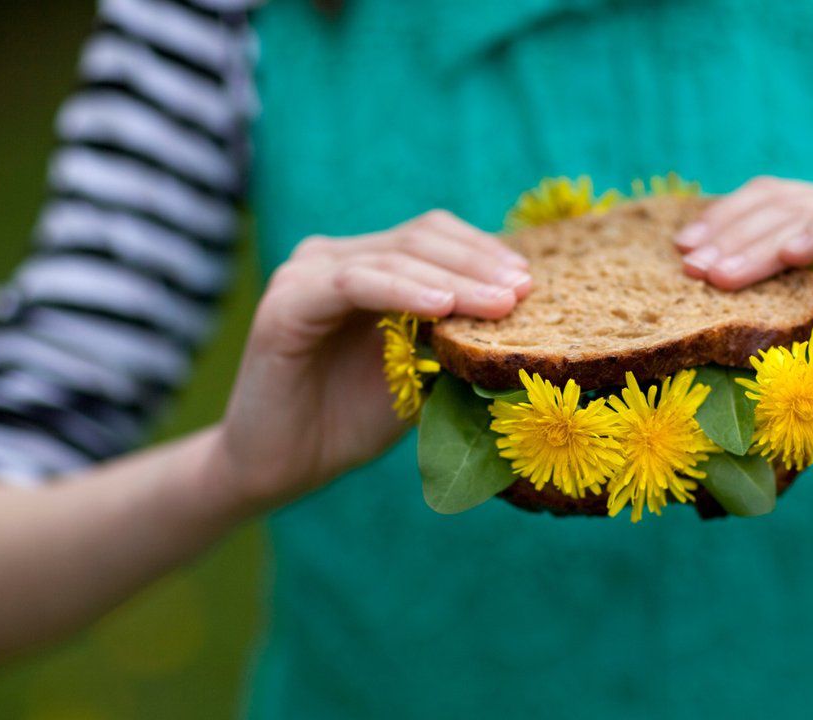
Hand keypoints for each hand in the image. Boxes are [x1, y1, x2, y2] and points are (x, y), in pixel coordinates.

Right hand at [208, 210, 529, 517]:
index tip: (531, 281)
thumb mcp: (419, 374)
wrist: (280, 467)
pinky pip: (354, 284)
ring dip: (454, 279)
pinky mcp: (286, 302)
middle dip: (479, 264)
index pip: (434, 237)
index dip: (484, 251)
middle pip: (421, 239)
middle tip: (524, 292)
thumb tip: (521, 320)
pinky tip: (440, 308)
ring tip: (499, 302)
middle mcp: (334, 258)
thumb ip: (453, 340)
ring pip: (395, 256)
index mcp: (367, 265)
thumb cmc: (351, 420)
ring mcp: (307, 274)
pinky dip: (402, 291)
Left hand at [676, 175, 812, 427]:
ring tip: (724, 272)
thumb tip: (687, 312)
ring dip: (766, 239)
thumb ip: (764, 311)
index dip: (722, 222)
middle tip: (692, 266)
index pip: (767, 205)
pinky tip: (790, 254)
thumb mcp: (805, 335)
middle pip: (783, 202)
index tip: (680, 254)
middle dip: (732, 234)